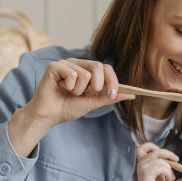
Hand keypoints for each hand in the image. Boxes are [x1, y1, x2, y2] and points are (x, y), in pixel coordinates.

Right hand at [8, 58, 134, 156]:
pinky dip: (69, 86)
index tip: (113, 94)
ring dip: (79, 90)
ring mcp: (66, 63)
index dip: (113, 80)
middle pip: (99, 66)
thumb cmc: (68, 108)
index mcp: (87, 70)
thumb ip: (110, 96)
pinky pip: (72, 74)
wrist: (49, 117)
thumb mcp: (94, 102)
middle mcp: (77, 63)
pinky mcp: (55, 66)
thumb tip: (132, 94)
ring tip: (69, 92)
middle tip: (85, 94)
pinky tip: (60, 88)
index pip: (107, 68)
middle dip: (97, 85)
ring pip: (86, 73)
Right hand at [136, 143, 178, 180]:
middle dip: (168, 154)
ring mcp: (142, 168)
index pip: (142, 147)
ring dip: (169, 168)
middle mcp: (141, 163)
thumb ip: (160, 162)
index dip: (152, 146)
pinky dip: (168, 172)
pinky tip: (169, 178)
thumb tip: (169, 156)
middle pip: (156, 151)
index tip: (161, 151)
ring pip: (160, 160)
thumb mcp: (159, 171)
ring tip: (171, 176)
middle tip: (176, 160)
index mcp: (142, 161)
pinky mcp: (146, 173)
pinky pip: (161, 167)